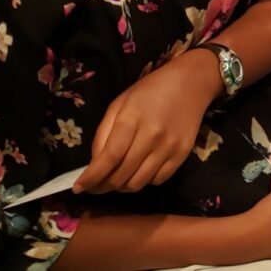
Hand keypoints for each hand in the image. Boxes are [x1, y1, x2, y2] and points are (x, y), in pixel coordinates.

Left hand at [73, 52, 219, 193]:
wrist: (191, 82)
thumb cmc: (150, 91)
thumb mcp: (120, 103)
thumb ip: (104, 133)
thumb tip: (94, 164)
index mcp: (132, 118)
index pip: (108, 157)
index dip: (91, 177)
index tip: (79, 188)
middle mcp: (152, 135)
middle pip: (121, 175)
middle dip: (104, 185)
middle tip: (97, 184)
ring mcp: (169, 146)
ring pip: (138, 183)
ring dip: (123, 186)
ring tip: (119, 177)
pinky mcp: (183, 154)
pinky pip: (158, 180)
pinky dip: (144, 181)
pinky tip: (141, 169)